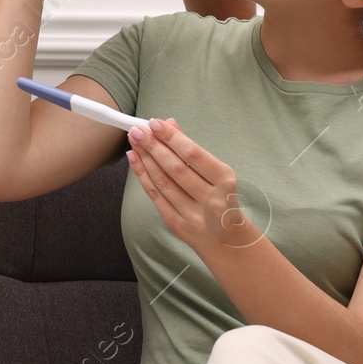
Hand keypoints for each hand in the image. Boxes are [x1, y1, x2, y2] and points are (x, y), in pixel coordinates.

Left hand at [126, 118, 256, 252]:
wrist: (228, 240)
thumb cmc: (222, 199)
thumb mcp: (217, 173)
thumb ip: (192, 149)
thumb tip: (170, 124)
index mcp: (224, 180)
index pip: (193, 155)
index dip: (172, 138)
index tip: (155, 123)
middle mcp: (210, 199)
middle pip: (175, 168)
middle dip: (153, 146)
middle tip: (137, 130)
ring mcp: (193, 215)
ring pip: (163, 182)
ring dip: (145, 159)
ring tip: (134, 141)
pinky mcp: (177, 225)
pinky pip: (156, 197)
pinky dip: (143, 177)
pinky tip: (134, 160)